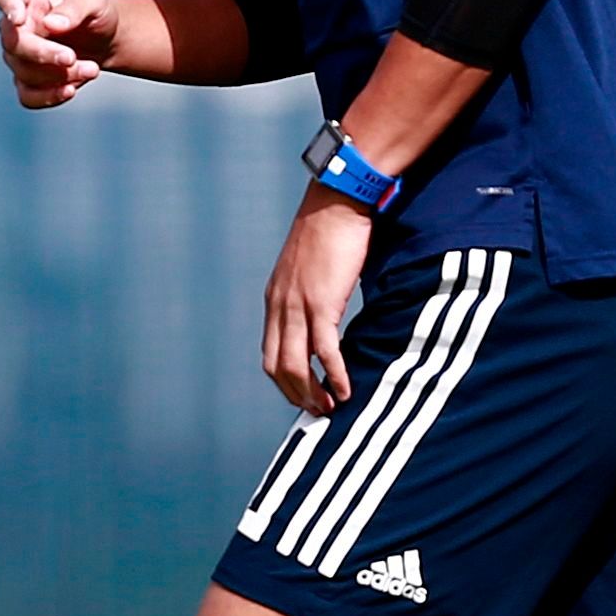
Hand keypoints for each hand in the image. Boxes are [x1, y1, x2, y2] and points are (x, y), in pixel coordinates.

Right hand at [0, 0, 120, 107]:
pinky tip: (70, 91)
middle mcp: (17, 27)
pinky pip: (27, 96)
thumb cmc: (96, 11)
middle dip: (42, 54)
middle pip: (13, 43)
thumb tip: (51, 25)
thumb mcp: (94, 0)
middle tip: (72, 58)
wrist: (106, 39)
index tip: (18, 18)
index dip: (8, 8)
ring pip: (24, 72)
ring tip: (92, 69)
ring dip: (59, 75)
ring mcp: (20, 56)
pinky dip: (48, 96)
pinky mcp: (28, 81)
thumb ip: (75, 8)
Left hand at [261, 192, 375, 412]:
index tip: (302, 396)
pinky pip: (326, 349)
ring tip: (329, 409)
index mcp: (275, 300)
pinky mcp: (322, 302)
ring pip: (297, 364)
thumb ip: (312, 293)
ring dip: (313, 392)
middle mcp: (280, 306)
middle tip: (316, 412)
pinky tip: (345, 389)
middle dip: (296, 394)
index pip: (271, 352)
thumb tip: (326, 313)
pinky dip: (334, 374)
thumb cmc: (330, 233)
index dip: (285, 380)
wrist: (336, 203)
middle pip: (278, 365)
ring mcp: (299, 306)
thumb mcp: (311, 269)